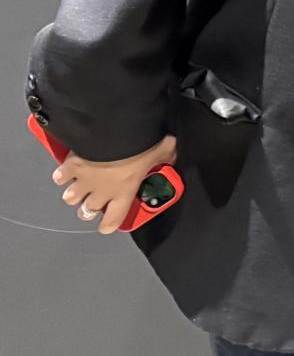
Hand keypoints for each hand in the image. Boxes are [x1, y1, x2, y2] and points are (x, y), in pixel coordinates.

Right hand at [52, 135, 177, 234]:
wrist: (116, 130)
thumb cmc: (141, 143)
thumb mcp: (164, 149)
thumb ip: (166, 156)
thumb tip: (172, 155)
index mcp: (124, 192)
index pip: (114, 220)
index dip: (108, 225)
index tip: (107, 225)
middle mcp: (101, 191)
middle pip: (87, 211)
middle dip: (88, 208)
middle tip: (93, 200)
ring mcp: (83, 181)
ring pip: (70, 198)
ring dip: (74, 194)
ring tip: (78, 188)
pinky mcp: (70, 167)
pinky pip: (60, 177)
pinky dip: (61, 175)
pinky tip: (65, 172)